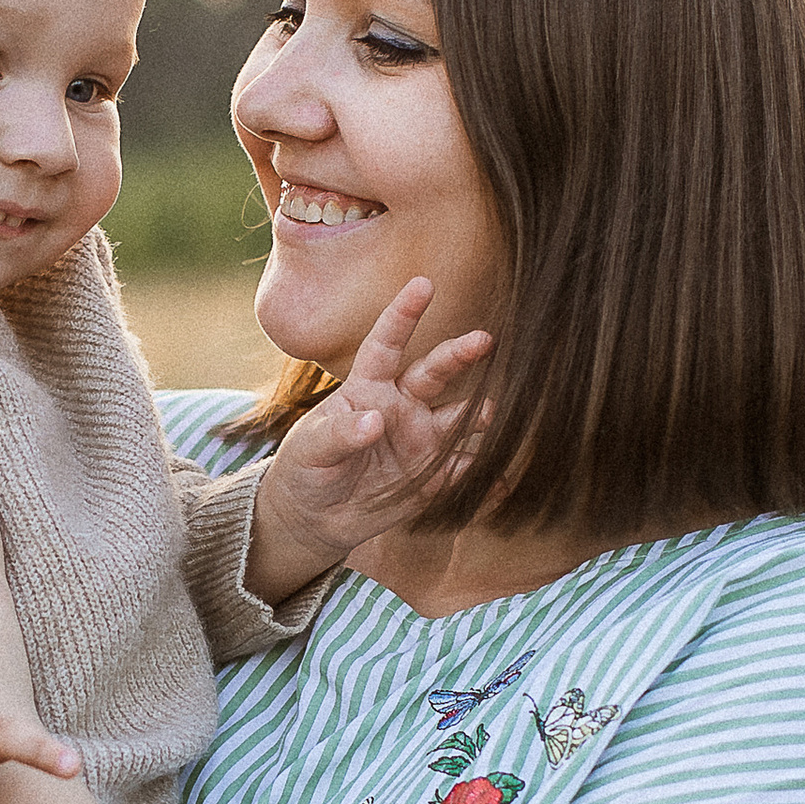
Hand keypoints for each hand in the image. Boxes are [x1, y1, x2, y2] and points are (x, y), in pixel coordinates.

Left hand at [245, 277, 490, 596]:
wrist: (316, 519)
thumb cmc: (306, 471)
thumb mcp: (311, 450)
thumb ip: (340, 434)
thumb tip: (376, 421)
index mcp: (367, 389)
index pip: (386, 345)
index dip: (403, 315)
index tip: (423, 284)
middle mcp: (401, 407)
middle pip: (434, 373)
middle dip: (459, 355)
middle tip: (484, 340)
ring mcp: (422, 440)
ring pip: (460, 417)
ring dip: (477, 414)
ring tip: (489, 415)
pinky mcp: (434, 475)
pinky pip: (464, 467)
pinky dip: (483, 469)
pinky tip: (499, 476)